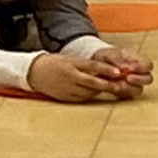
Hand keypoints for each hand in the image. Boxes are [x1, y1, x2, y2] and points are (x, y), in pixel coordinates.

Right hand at [27, 48, 149, 104]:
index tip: (118, 72)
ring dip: (101, 91)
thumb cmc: (55, 63)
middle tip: (122, 86)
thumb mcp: (70, 59)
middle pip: (94, 82)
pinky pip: (83, 99)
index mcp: (72, 64)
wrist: (34, 72)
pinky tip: (95, 93)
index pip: (93, 66)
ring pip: (90, 92)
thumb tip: (105, 70)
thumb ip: (86, 65)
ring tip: (113, 89)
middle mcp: (71, 77)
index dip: (106, 70)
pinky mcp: (66, 98)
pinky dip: (91, 96)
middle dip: (109, 85)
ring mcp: (68, 88)